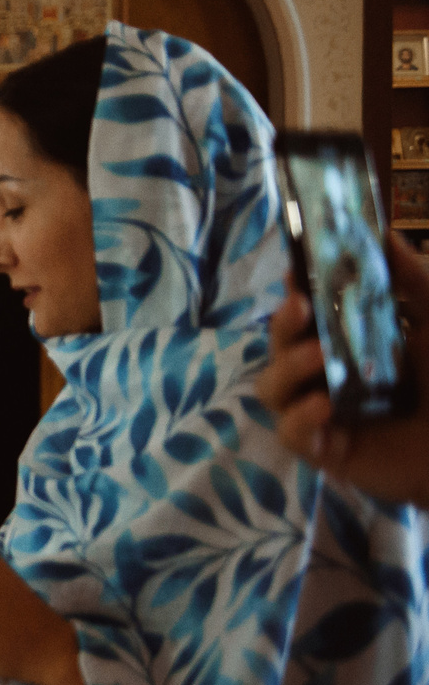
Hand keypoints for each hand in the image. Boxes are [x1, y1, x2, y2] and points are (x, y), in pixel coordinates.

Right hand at [260, 232, 428, 507]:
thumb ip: (412, 280)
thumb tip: (384, 235)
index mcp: (349, 342)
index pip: (307, 314)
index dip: (294, 291)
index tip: (295, 270)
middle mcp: (327, 374)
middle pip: (279, 347)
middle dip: (281, 325)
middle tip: (300, 308)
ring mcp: (322, 413)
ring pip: (272, 387)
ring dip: (287, 368)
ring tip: (319, 358)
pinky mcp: (326, 450)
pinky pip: (290, 432)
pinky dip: (300, 418)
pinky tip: (325, 406)